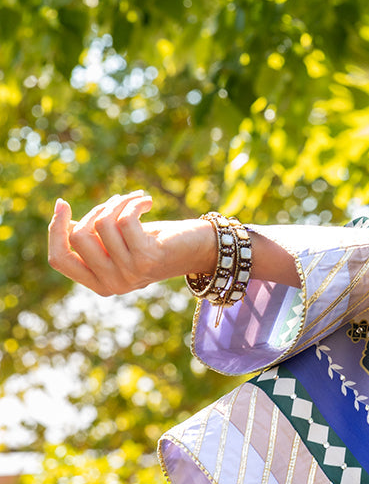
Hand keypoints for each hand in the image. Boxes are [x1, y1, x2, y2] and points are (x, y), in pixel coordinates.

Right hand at [48, 193, 215, 296]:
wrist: (198, 248)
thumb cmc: (156, 242)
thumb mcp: (120, 241)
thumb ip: (94, 238)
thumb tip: (64, 220)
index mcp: (99, 283)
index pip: (59, 259)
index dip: (55, 230)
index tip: (62, 203)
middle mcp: (111, 284)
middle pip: (77, 237)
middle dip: (94, 210)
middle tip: (117, 201)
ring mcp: (129, 273)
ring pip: (102, 224)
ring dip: (118, 202)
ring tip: (135, 199)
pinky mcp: (147, 258)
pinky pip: (124, 219)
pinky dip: (134, 203)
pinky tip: (147, 201)